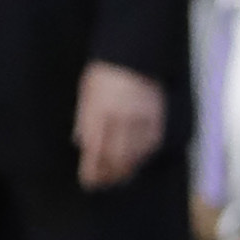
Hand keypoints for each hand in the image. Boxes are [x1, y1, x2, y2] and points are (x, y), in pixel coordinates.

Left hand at [73, 60, 165, 189]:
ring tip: (120, 178)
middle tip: (105, 185)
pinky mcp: (157, 114)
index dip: (92, 170)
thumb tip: (81, 143)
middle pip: (116, 156)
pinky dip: (144, 154)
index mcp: (98, 112)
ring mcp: (141, 117)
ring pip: (136, 152)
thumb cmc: (104, 74)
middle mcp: (120, 117)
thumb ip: (84, 120)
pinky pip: (152, 141)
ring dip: (127, 168)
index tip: (89, 182)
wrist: (133, 55)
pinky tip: (138, 161)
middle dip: (110, 174)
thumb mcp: (86, 95)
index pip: (95, 150)